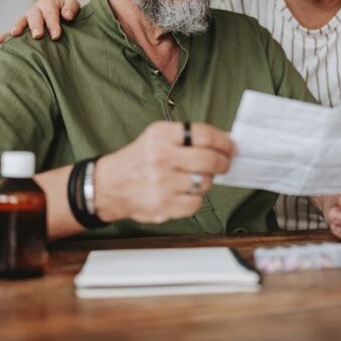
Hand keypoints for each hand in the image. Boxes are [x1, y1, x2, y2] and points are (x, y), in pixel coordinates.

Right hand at [0, 0, 80, 42]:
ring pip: (22, 21)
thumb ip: (71, 8)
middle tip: (38, 36)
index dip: (53, 23)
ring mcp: (27, 18)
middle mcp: (36, 9)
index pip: (50, 12)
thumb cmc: (67, 11)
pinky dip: (5, 35)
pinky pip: (12, 31)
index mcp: (48, 2)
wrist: (61, 14)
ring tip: (14, 34)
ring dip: (18, 27)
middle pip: (34, 16)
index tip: (56, 36)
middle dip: (36, 26)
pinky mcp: (22, 27)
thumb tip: (67, 16)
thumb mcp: (71, 5)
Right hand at [95, 122, 234, 224]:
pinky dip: (194, 199)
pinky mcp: (162, 206)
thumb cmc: (139, 159)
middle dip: (223, 163)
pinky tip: (184, 193)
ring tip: (194, 178)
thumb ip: (189, 137)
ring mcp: (161, 183)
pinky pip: (195, 203)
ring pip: (205, 183)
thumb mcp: (158, 137)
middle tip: (225, 164)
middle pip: (210, 160)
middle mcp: (160, 157)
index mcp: (160, 135)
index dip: (224, 142)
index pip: (204, 135)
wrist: (109, 185)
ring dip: (205, 181)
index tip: (231, 147)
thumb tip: (225, 140)